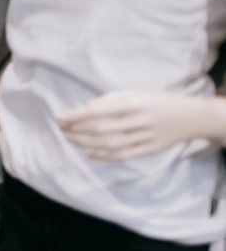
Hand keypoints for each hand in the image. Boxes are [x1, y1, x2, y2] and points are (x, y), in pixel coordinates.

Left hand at [59, 91, 225, 160]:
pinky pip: (123, 156)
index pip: (98, 111)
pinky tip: (89, 154)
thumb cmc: (155, 102)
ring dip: (86, 144)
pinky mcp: (151, 150)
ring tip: (70, 140)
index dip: (76, 116)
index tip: (59, 118)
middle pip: (101, 130)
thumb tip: (85, 108)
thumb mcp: (134, 93)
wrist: (190, 117)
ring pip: (110, 145)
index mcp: (134, 103)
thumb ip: (109, 99)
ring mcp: (146, 137)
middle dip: (77, 131)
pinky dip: (104, 157)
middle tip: (61, 130)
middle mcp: (139, 121)